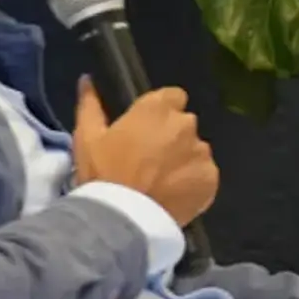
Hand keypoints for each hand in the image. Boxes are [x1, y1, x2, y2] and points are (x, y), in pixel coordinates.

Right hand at [70, 82, 218, 229]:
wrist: (122, 218)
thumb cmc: (102, 173)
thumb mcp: (87, 137)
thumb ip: (90, 104)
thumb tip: (87, 79)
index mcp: (157, 108)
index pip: (173, 96)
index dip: (162, 111)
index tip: (147, 128)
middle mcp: (185, 124)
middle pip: (184, 124)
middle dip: (172, 136)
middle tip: (150, 159)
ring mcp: (201, 152)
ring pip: (196, 150)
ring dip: (184, 159)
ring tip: (161, 180)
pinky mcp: (211, 178)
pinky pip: (204, 174)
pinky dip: (194, 181)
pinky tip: (173, 193)